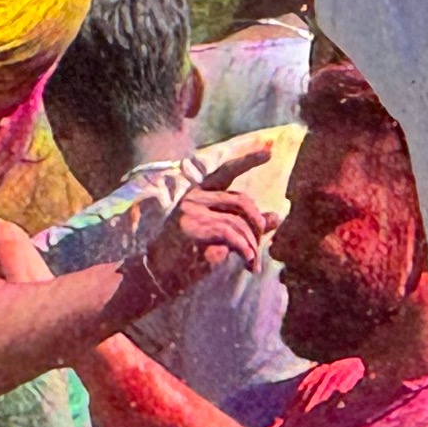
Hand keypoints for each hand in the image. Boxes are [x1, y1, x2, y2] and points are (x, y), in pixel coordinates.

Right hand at [140, 148, 273, 307]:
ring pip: (238, 222)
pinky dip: (244, 250)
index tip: (269, 149)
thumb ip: (242, 224)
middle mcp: (192, 200)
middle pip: (240, 201)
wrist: (152, 277)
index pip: (225, 173)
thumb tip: (275, 217)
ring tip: (253, 261)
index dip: (247, 161)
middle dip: (257, 223)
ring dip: (251, 244)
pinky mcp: (193, 229)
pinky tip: (248, 262)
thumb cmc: (182, 258)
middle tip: (261, 243)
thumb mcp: (214, 237)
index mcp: (195, 196)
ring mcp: (191, 213)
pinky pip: (231, 236)